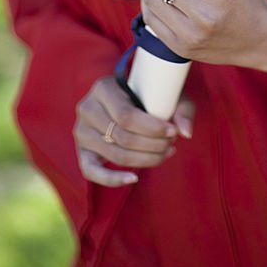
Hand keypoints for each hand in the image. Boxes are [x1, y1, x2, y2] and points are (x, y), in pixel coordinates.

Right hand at [73, 75, 194, 186]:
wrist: (124, 98)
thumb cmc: (146, 95)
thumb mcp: (164, 93)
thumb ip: (181, 108)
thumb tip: (185, 132)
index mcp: (103, 87)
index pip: (126, 116)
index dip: (152, 128)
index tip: (173, 132)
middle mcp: (87, 108)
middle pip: (123, 137)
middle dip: (153, 145)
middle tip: (172, 144)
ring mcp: (81, 132)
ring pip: (115, 155)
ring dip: (145, 160)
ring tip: (165, 154)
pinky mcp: (82, 152)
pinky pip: (92, 173)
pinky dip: (113, 180)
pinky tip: (134, 178)